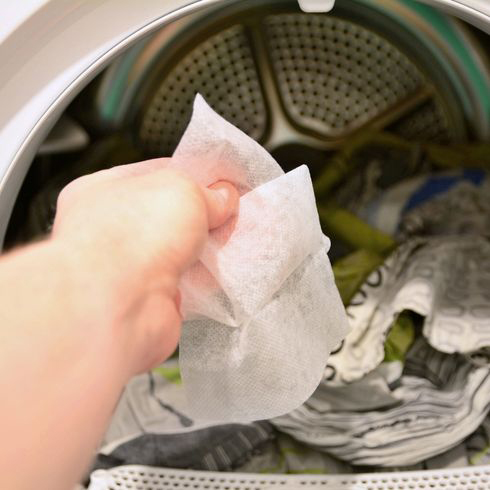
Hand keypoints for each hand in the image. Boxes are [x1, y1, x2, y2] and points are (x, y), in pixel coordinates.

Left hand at [52, 158, 238, 375]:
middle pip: (169, 217)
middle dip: (202, 218)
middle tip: (228, 217)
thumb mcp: (181, 189)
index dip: (191, 178)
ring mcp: (127, 267)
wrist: (118, 305)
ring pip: (178, 253)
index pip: (155, 175)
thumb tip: (224, 198)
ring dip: (205, 251)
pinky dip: (204, 281)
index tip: (221, 185)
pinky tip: (221, 273)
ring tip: (230, 243)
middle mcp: (110, 229)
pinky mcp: (148, 300)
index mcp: (103, 190)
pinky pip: (185, 284)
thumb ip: (206, 191)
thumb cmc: (134, 235)